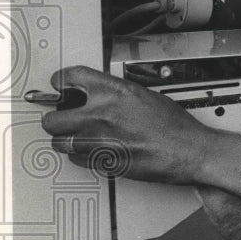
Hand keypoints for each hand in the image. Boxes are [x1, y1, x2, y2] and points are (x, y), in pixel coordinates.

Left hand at [40, 65, 218, 184]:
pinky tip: (95, 150)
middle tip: (62, 118)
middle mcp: (101, 114)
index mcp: (114, 91)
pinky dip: (81, 155)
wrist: (188, 150)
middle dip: (55, 118)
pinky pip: (76, 159)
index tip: (60, 85)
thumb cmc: (174, 126)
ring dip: (67, 139)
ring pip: (59, 142)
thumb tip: (100, 94)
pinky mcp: (101, 162)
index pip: (69, 77)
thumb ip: (117, 93)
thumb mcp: (146, 94)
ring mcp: (99, 140)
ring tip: (78, 136)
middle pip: (52, 118)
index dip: (60, 81)